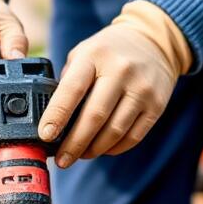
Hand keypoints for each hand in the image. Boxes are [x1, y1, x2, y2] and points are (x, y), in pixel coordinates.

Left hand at [39, 1, 190, 166]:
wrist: (153, 43)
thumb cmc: (109, 53)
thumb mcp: (84, 54)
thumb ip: (68, 82)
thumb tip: (52, 121)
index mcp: (95, 56)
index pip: (73, 89)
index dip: (57, 115)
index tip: (45, 136)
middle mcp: (121, 71)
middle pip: (94, 116)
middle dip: (74, 144)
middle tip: (62, 161)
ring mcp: (142, 89)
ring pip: (115, 131)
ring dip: (94, 149)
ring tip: (81, 155)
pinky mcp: (157, 105)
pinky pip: (133, 136)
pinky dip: (114, 148)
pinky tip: (103, 149)